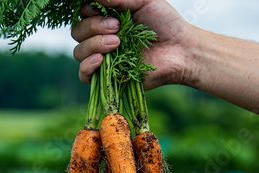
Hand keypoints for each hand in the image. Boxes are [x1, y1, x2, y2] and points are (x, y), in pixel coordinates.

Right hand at [71, 0, 193, 89]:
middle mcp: (100, 38)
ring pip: (78, 52)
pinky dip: (87, 66)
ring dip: (93, 45)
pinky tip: (100, 60)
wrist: (180, 50)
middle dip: (93, 28)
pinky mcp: (107, 78)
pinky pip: (84, 75)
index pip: (82, 14)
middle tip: (117, 28)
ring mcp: (103, 59)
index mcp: (106, 20)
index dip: (89, 12)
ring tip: (117, 43)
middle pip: (77, 32)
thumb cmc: (165, 23)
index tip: (107, 11)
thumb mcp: (144, 1)